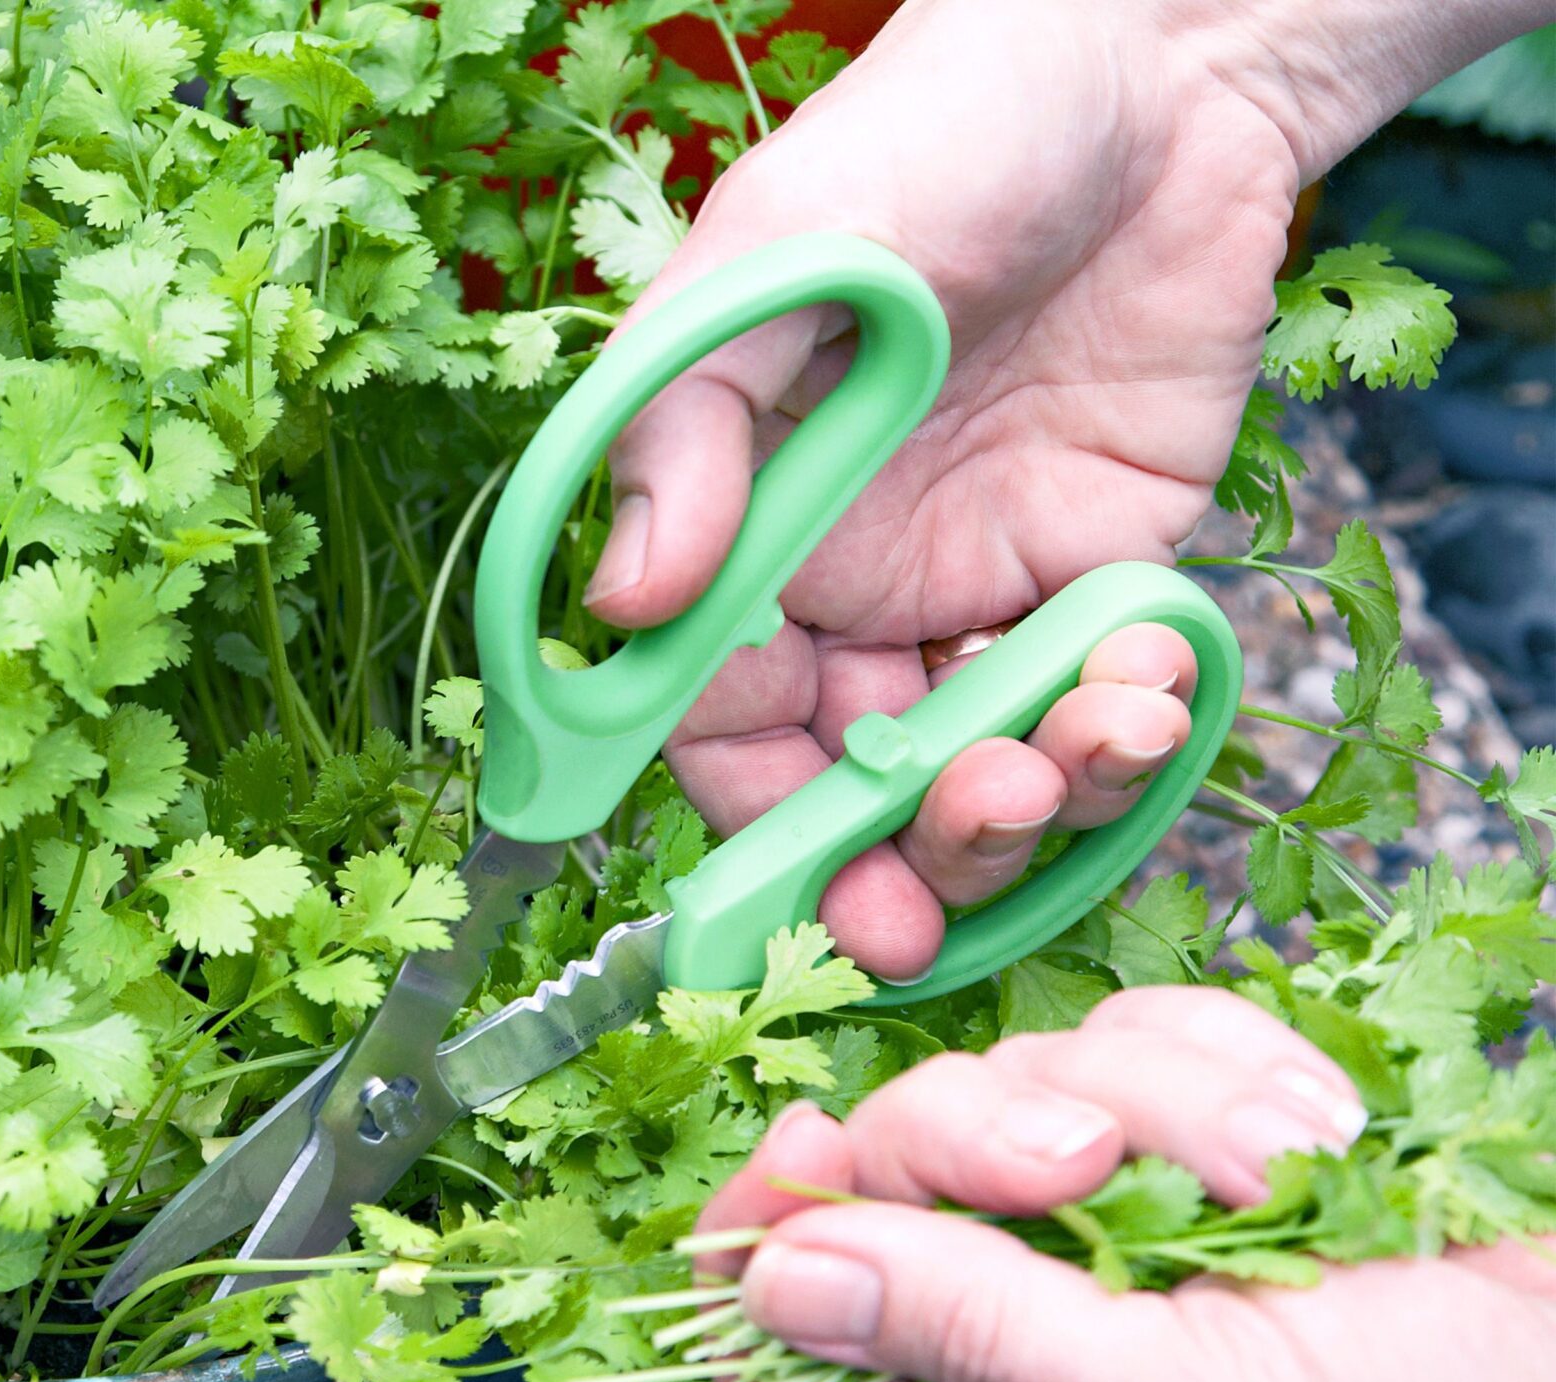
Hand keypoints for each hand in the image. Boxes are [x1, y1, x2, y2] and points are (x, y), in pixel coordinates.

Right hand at [588, 0, 1528, 979]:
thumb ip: (686, 435)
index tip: (799, 902)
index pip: (717, 726)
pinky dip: (1135, 727)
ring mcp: (981, 588)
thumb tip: (624, 605)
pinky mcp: (1109, 571)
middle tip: (955, 858)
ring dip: (1033, 806)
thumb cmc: (925, 141)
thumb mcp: (771, 267)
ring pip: (987, 769)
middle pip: (851, 789)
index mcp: (742, 534)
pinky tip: (1149, 674)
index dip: (751, 830)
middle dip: (904, 858)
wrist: (1154, 78)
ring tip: (1085, 744)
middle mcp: (851, 587)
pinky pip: (1110, 702)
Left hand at [692, 987, 1555, 1381]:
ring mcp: (1121, 1220)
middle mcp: (1038, 1332)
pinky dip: (1227, 1069)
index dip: (761, 1247)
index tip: (803, 1156)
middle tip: (1092, 1164)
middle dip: (984, 1138)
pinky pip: (1140, 1038)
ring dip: (1152, 1108)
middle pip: (892, 1176)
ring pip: (1019, 1080)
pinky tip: (1312, 1138)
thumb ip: (976, 1340)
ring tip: (1277, 1183)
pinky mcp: (1202, 1135)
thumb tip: (773, 1284)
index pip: (792, 1357)